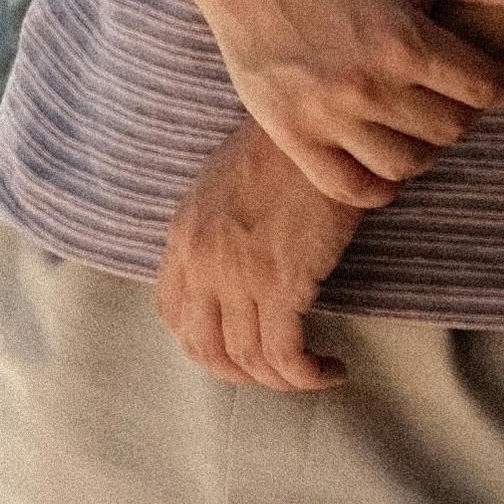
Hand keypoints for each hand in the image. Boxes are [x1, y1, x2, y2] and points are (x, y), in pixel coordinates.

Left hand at [157, 124, 359, 393]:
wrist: (322, 121)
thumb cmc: (288, 148)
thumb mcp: (227, 185)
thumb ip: (216, 230)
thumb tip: (233, 269)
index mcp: (183, 235)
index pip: (171, 314)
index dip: (203, 344)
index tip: (239, 349)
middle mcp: (201, 260)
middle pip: (203, 348)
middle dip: (241, 374)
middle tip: (278, 372)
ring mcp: (237, 274)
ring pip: (247, 360)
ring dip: (282, 382)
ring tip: (315, 372)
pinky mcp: (281, 283)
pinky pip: (283, 356)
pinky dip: (307, 375)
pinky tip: (332, 367)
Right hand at [194, 0, 503, 210]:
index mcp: (405, 39)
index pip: (486, 89)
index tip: (503, 80)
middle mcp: (368, 85)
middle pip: (451, 130)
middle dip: (466, 113)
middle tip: (456, 95)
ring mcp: (327, 115)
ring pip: (407, 166)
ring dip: (426, 149)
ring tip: (420, 124)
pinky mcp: (291, 134)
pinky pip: (350, 188)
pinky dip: (378, 186)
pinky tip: (385, 161)